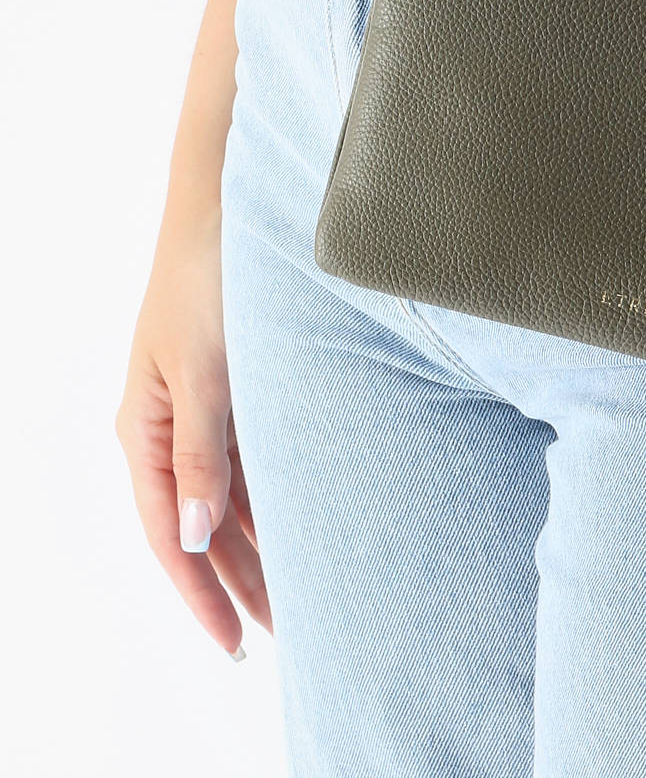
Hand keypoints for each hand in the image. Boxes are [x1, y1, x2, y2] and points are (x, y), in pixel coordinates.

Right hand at [115, 195, 269, 659]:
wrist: (230, 203)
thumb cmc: (208, 276)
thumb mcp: (203, 368)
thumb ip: (204, 451)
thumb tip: (200, 535)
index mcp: (146, 427)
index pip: (172, 532)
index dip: (200, 591)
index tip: (232, 639)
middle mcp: (172, 425)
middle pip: (203, 525)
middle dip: (237, 582)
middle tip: (279, 636)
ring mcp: (205, 406)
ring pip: (231, 497)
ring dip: (260, 545)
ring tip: (298, 597)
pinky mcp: (238, 385)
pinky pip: (253, 459)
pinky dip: (273, 497)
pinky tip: (300, 525)